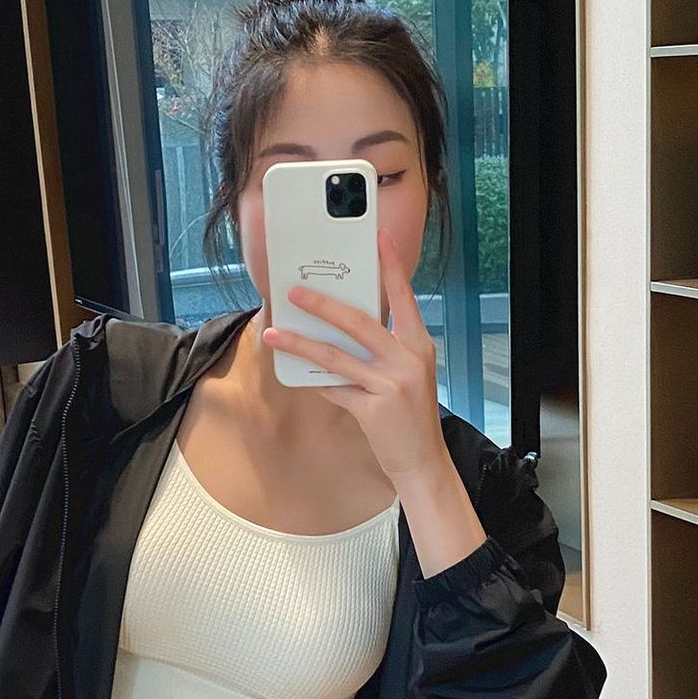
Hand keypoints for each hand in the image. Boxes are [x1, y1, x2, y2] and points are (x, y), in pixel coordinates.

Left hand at [261, 225, 448, 486]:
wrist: (422, 460)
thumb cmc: (410, 413)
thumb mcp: (407, 373)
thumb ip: (382, 349)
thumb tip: (340, 326)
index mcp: (418, 344)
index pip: (403, 297)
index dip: (390, 266)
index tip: (377, 238)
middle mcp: (408, 359)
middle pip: (360, 322)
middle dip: (323, 304)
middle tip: (295, 291)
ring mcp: (391, 384)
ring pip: (337, 356)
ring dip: (301, 343)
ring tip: (276, 333)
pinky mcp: (374, 409)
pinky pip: (334, 388)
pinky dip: (315, 381)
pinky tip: (297, 373)